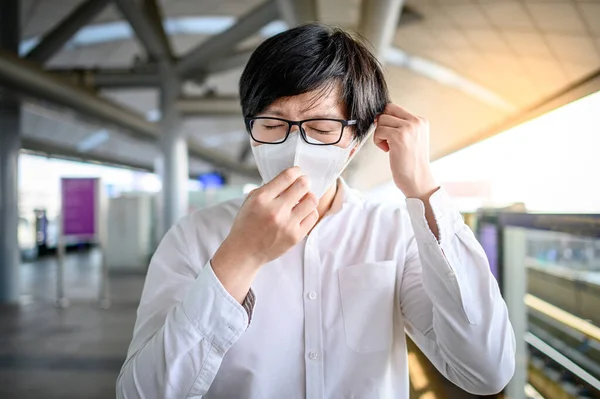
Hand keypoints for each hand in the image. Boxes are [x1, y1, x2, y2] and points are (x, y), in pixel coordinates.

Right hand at [212, 167, 318, 302]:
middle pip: (303, 185)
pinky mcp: (295, 236)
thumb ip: (268, 188)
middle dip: (304, 182)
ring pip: (312, 200)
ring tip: (303, 199)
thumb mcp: (250, 201)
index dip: (296, 171)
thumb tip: (289, 178)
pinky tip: (302, 212)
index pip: (288, 176)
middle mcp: (276, 210)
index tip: (297, 172)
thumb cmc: (246, 224)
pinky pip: (312, 216)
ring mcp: (287, 224)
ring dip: (308, 196)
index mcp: (262, 198)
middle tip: (302, 184)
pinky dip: (309, 211)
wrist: (244, 252)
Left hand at [373, 104, 438, 198]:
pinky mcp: (398, 136)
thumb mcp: (411, 138)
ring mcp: (408, 128)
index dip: (387, 120)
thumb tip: (378, 115)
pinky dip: (378, 141)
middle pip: (387, 109)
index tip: (390, 135)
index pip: (395, 108)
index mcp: (421, 121)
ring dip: (380, 134)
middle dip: (382, 124)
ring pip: (381, 119)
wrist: (417, 179)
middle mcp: (416, 121)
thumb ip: (400, 125)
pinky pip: (379, 131)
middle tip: (387, 139)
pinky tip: (387, 150)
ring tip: (389, 147)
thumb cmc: (411, 162)